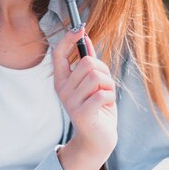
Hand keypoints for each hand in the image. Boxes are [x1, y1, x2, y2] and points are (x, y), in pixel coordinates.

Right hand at [53, 26, 117, 169]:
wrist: (97, 140)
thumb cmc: (96, 109)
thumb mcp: (91, 83)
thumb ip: (87, 62)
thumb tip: (85, 38)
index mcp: (62, 81)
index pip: (58, 54)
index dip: (68, 39)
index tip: (80, 28)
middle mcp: (62, 90)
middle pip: (87, 62)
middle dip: (103, 71)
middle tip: (105, 85)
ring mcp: (70, 102)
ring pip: (96, 76)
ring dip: (108, 85)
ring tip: (105, 96)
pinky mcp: (82, 113)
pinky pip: (102, 93)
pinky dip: (110, 97)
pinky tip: (106, 106)